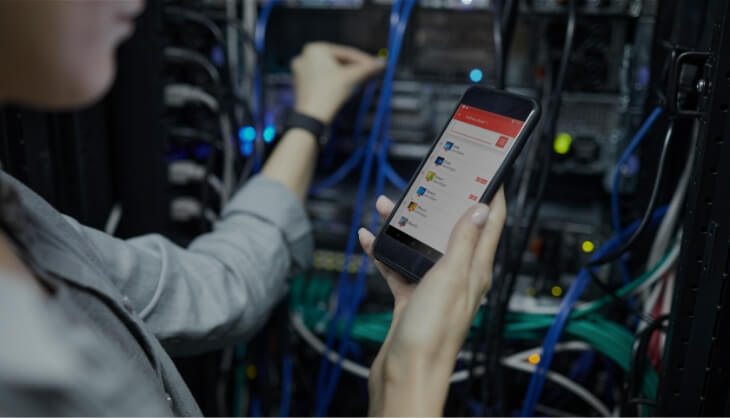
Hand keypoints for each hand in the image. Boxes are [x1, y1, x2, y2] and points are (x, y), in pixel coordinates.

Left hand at [291, 42, 383, 124]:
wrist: (313, 116)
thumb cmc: (328, 93)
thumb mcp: (352, 77)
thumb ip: (368, 68)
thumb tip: (381, 63)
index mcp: (315, 49)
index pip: (346, 52)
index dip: (364, 60)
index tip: (376, 64)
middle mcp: (305, 56)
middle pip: (338, 60)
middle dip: (355, 67)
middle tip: (370, 72)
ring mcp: (302, 70)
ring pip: (331, 69)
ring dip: (346, 74)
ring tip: (360, 79)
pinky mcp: (303, 83)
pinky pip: (323, 77)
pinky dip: (335, 80)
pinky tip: (345, 86)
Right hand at [359, 188, 506, 415]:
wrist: (405, 375)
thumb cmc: (431, 335)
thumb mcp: (450, 277)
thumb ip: (464, 241)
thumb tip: (480, 208)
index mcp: (474, 269)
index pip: (490, 222)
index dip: (490, 192)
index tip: (487, 168)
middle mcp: (457, 276)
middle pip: (451, 229)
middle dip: (439, 201)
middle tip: (428, 180)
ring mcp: (433, 287)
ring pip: (421, 245)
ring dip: (405, 224)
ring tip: (388, 206)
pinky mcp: (411, 298)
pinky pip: (399, 267)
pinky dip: (385, 251)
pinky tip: (371, 239)